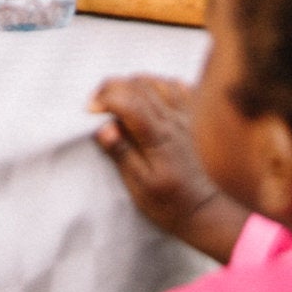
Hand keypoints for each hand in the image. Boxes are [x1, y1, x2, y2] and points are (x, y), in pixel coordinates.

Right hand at [92, 76, 249, 261]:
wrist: (201, 209)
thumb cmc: (168, 202)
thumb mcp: (139, 186)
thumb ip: (122, 153)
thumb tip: (103, 128)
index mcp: (157, 138)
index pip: (129, 102)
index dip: (105, 99)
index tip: (89, 111)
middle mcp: (172, 121)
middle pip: (139, 85)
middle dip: (112, 87)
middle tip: (97, 104)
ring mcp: (183, 118)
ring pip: (156, 82)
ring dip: (133, 83)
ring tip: (119, 99)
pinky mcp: (189, 120)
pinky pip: (178, 88)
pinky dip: (160, 84)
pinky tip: (149, 94)